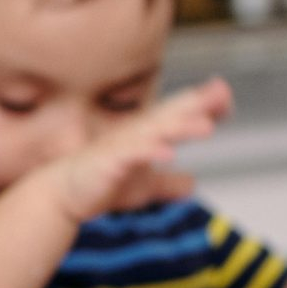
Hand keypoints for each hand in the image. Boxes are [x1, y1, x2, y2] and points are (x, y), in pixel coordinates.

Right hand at [36, 78, 232, 223]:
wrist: (60, 195)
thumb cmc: (98, 186)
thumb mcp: (143, 187)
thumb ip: (168, 183)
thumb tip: (191, 185)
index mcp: (144, 137)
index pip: (177, 117)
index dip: (201, 107)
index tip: (226, 98)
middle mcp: (134, 135)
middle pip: (170, 115)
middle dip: (196, 104)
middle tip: (222, 91)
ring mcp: (120, 147)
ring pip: (154, 133)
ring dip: (180, 127)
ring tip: (206, 126)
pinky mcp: (108, 163)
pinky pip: (131, 155)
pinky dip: (149, 152)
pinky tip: (167, 153)